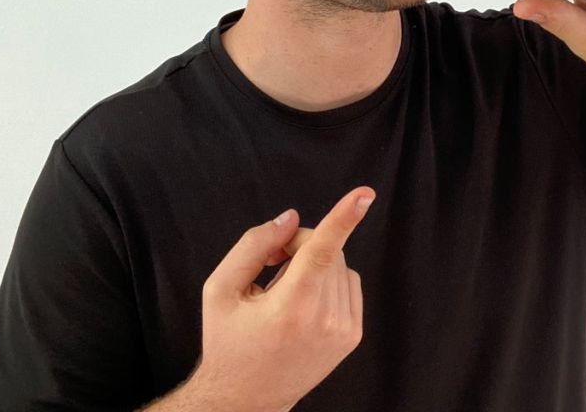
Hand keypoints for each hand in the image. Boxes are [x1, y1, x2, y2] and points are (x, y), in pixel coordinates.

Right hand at [187, 187, 375, 411]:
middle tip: (272, 265)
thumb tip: (290, 220)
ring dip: (315, 264)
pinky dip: (329, 280)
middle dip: (300, 246)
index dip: (344, 217)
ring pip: (341, 264)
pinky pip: (349, 283)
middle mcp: (323, 320)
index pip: (322, 251)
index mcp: (290, 308)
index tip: (365, 194)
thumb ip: (253, 246)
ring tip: (285, 292)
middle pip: (326, 250)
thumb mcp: (220, 291)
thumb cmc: (228, 343)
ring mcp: (343, 330)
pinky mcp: (352, 336)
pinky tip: (304, 302)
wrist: (245, 400)